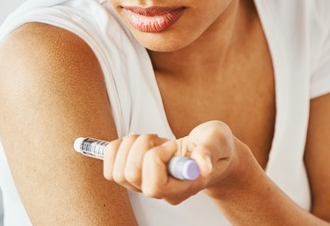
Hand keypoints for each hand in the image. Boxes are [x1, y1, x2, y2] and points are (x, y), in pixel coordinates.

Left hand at [102, 120, 237, 204]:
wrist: (212, 151)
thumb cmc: (216, 147)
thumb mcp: (219, 141)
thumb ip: (210, 151)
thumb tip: (204, 165)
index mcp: (183, 187)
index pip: (154, 186)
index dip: (156, 160)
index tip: (172, 144)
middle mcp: (161, 191)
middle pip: (130, 176)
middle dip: (141, 146)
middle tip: (161, 139)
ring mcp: (146, 184)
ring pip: (118, 172)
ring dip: (130, 145)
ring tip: (151, 139)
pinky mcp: (136, 174)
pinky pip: (110, 167)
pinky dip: (118, 148)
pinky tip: (138, 142)